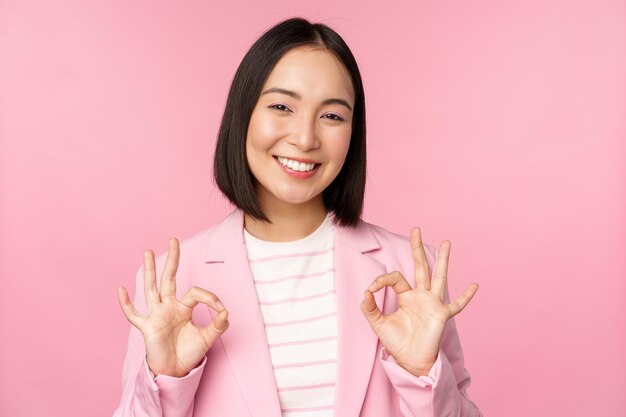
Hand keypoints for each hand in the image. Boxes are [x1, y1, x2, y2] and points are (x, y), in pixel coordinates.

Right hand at [117, 238, 228, 376]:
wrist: (176, 371)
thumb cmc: (189, 353)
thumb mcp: (207, 338)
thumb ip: (218, 325)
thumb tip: (226, 312)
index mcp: (183, 308)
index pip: (195, 292)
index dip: (210, 297)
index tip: (221, 309)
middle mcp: (168, 307)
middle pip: (169, 279)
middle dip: (172, 260)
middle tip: (174, 240)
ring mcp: (156, 315)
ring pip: (151, 289)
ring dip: (149, 271)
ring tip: (147, 252)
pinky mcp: (147, 327)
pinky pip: (134, 315)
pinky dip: (126, 304)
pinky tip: (120, 290)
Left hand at [360, 228, 477, 375]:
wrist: (410, 361)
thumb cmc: (397, 342)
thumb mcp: (378, 324)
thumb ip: (369, 308)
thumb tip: (364, 292)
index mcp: (406, 296)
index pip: (395, 278)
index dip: (382, 280)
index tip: (371, 289)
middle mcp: (421, 296)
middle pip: (420, 267)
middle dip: (417, 248)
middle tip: (416, 229)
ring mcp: (433, 304)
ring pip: (439, 277)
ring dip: (443, 260)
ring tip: (447, 242)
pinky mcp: (442, 315)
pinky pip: (457, 305)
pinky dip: (466, 296)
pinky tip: (475, 285)